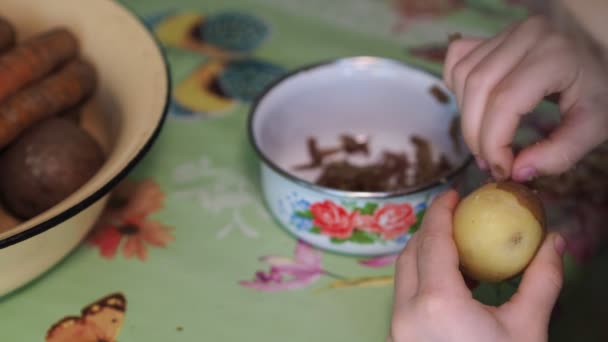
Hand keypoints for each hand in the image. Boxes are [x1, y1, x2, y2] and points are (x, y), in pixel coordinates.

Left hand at [389, 190, 565, 341]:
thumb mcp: (527, 329)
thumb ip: (540, 281)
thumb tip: (553, 241)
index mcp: (435, 301)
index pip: (432, 240)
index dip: (441, 211)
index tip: (453, 194)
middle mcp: (405, 310)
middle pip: (410, 253)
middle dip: (431, 229)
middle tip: (456, 216)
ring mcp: (397, 328)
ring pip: (403, 275)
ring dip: (424, 253)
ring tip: (456, 246)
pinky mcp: (398, 340)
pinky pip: (404, 296)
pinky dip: (421, 278)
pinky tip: (449, 282)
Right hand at [443, 15, 607, 180]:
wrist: (596, 62)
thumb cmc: (596, 93)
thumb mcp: (593, 128)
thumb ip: (560, 154)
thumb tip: (516, 171)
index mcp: (555, 54)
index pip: (505, 101)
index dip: (494, 142)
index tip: (502, 170)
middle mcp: (526, 35)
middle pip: (478, 88)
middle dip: (476, 134)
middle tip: (490, 162)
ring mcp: (505, 32)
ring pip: (463, 76)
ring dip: (466, 116)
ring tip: (485, 139)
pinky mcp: (490, 35)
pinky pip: (457, 60)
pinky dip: (457, 89)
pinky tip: (475, 108)